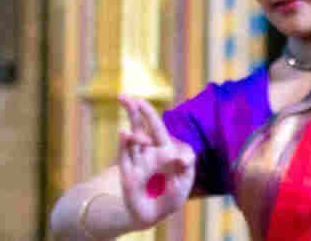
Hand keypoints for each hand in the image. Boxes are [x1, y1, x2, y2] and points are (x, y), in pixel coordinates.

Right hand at [117, 95, 194, 226]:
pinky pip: (125, 158)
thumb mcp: (185, 180)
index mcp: (163, 149)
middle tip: (123, 96)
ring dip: (132, 134)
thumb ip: (186, 166)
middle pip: (139, 128)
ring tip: (129, 130)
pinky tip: (123, 133)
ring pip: (131, 142)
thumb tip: (181, 158)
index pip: (156, 127)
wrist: (156, 215)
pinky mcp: (127, 175)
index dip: (149, 114)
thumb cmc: (173, 194)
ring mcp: (136, 163)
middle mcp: (147, 152)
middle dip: (132, 112)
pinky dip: (124, 145)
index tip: (140, 100)